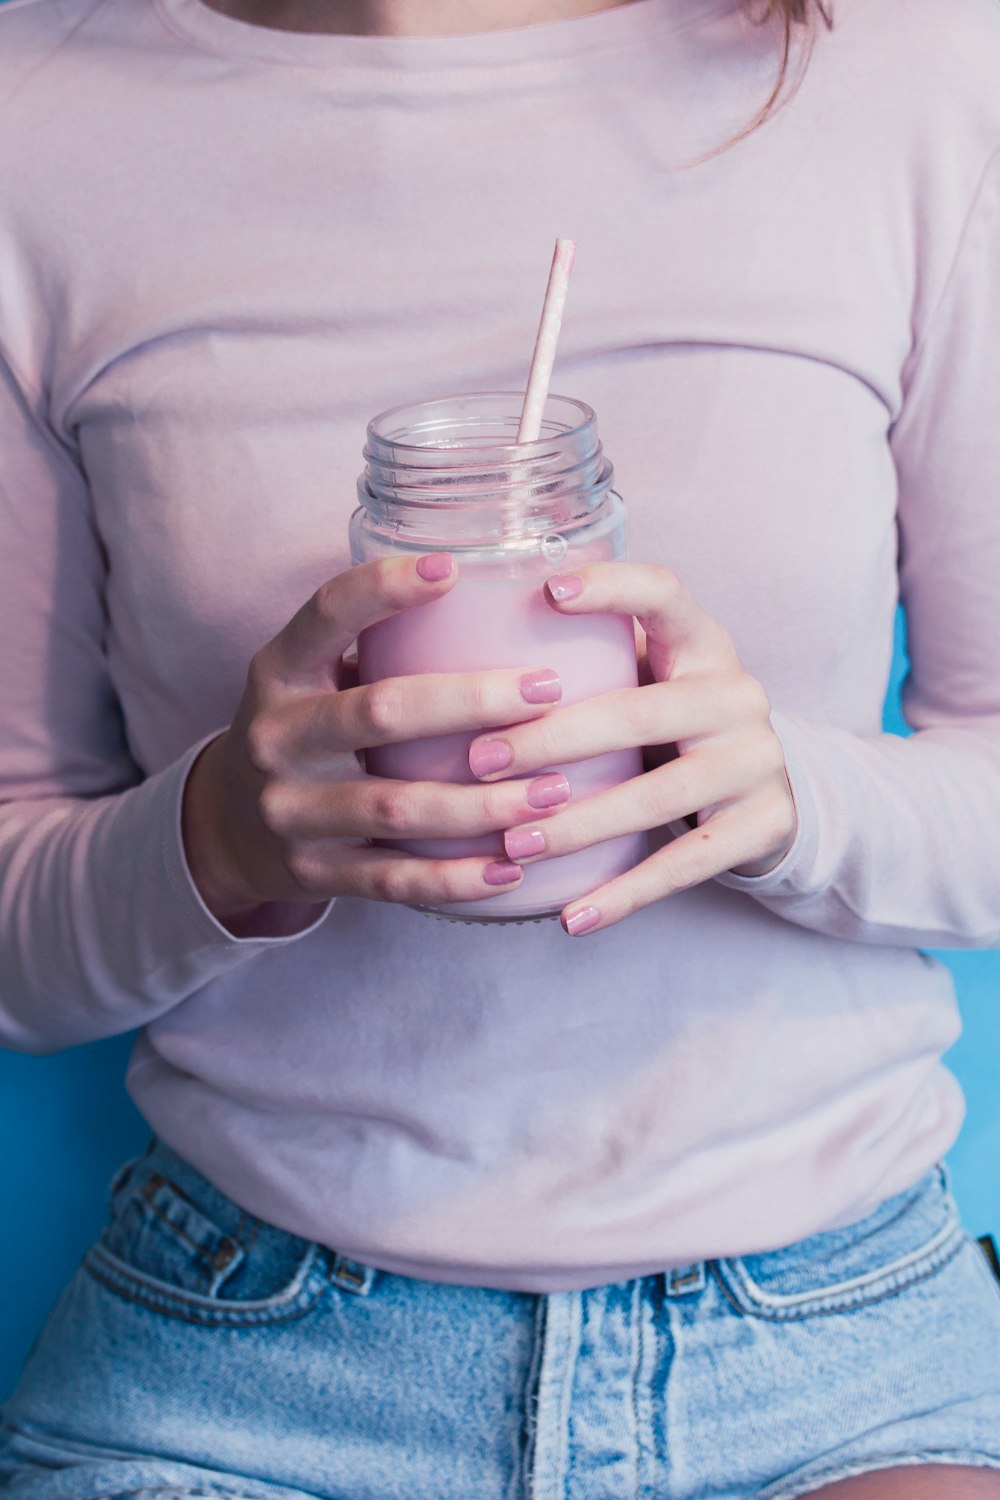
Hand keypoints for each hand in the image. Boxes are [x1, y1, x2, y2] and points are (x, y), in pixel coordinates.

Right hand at [181, 555, 570, 934]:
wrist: (226, 826)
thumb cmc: (304, 728)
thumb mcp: (311, 675)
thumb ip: (379, 645)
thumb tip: (502, 598)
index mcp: (279, 670)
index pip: (326, 614)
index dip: (385, 588)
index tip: (453, 568)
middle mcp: (277, 736)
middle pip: (380, 711)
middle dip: (472, 701)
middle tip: (548, 691)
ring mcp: (290, 810)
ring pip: (397, 807)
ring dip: (483, 803)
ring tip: (556, 790)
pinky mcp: (311, 872)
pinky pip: (393, 880)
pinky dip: (456, 879)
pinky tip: (513, 869)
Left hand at [468, 562, 796, 936]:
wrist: (770, 797)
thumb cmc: (671, 727)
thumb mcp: (650, 681)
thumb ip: (587, 662)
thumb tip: (451, 649)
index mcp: (702, 643)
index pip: (665, 594)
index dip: (611, 587)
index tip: (547, 592)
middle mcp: (737, 693)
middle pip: (639, 712)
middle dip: (551, 739)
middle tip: (479, 762)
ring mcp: (757, 760)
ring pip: (657, 796)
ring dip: (577, 825)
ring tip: (512, 845)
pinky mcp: (764, 824)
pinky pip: (685, 863)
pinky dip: (624, 895)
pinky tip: (572, 918)